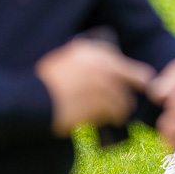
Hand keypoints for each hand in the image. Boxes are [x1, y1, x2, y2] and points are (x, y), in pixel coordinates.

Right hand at [35, 39, 154, 137]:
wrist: (30, 98)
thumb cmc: (45, 80)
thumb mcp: (66, 59)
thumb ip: (88, 62)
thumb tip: (108, 71)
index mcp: (92, 53)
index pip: (124, 65)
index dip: (137, 75)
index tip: (144, 81)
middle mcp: (100, 68)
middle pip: (127, 83)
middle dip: (129, 94)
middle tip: (130, 103)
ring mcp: (100, 88)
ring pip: (122, 101)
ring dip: (123, 109)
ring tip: (121, 115)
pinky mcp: (95, 108)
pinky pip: (112, 114)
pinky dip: (114, 118)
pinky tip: (113, 121)